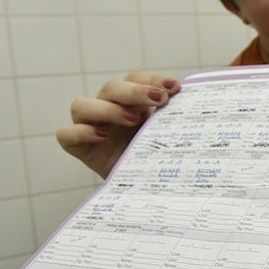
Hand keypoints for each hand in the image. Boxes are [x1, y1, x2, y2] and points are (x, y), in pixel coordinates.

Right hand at [55, 70, 180, 177]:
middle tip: (159, 100)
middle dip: (135, 91)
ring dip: (108, 109)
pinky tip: (103, 136)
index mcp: (130, 101)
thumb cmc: (156, 158)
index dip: (152, 79)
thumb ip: (177, 119)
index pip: (134, 79)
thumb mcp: (168, 136)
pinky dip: (81, 131)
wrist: (145, 189)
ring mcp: (90, 127)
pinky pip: (66, 134)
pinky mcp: (78, 148)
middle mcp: (107, 109)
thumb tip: (202, 103)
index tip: (175, 88)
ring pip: (81, 105)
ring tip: (134, 120)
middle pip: (110, 88)